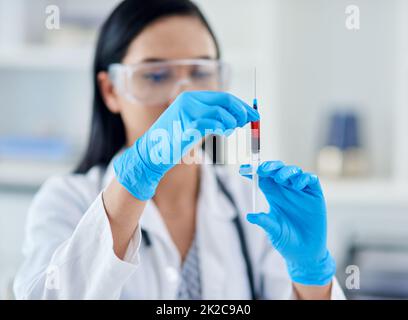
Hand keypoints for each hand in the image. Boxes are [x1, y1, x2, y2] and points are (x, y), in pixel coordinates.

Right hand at [114, 91, 258, 200]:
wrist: (152, 152)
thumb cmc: (174, 140)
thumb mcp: (194, 124)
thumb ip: (212, 117)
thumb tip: (239, 116)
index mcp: (191, 98)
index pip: (223, 97)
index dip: (241, 105)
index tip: (253, 114)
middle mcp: (189, 100)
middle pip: (225, 101)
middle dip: (242, 111)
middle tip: (250, 121)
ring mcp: (187, 112)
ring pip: (221, 112)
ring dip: (231, 122)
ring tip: (230, 131)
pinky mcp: (187, 127)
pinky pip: (212, 123)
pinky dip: (222, 127)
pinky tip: (223, 132)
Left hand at [239, 161, 335, 285]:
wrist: (306, 253)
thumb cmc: (286, 240)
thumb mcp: (273, 230)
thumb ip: (264, 221)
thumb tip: (249, 216)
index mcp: (273, 195)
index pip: (262, 178)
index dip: (252, 172)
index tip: (242, 170)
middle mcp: (286, 190)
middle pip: (277, 170)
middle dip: (269, 167)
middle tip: (262, 169)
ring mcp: (301, 191)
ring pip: (293, 171)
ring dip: (285, 171)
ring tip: (279, 178)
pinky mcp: (315, 195)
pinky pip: (311, 179)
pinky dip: (303, 178)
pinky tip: (297, 185)